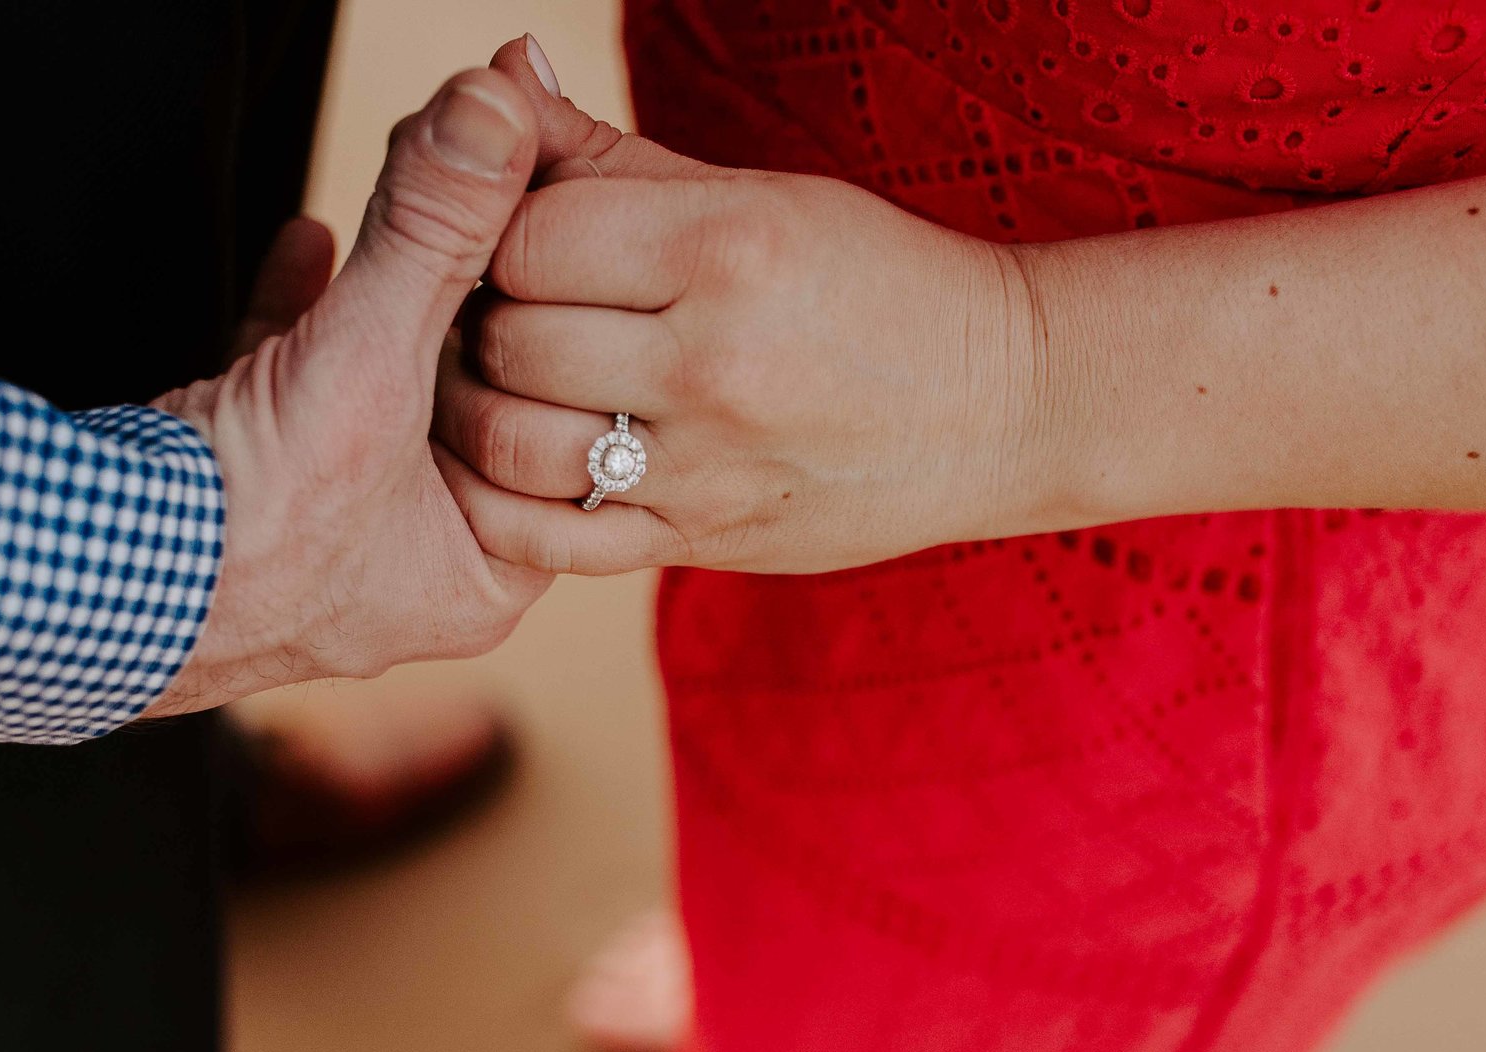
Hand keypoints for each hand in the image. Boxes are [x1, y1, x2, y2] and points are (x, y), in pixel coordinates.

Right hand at [141, 68, 551, 715]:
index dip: (553, 335)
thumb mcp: (366, 364)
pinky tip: (304, 244)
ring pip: (379, 397)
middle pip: (467, 409)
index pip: (558, 439)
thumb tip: (497, 115)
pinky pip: (294, 393)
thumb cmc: (241, 533)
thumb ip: (435, 234)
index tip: (543, 242)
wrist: (73, 585)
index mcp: (482, 579)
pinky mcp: (248, 498)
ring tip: (398, 214)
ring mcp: (327, 538)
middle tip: (477, 210)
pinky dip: (300, 319)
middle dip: (459, 308)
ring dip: (381, 303)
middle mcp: (413, 571)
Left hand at [431, 39, 1055, 576]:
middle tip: (500, 312)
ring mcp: (705, 467)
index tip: (521, 240)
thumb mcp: (756, 193)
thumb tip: (500, 76)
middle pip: (507, 338)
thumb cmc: (874, 279)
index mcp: (726, 246)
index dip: (499, 232)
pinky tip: (528, 464)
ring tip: (511, 384)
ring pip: (510, 443)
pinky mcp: (701, 542)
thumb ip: (609, 154)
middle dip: (484, 320)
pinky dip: (511, 503)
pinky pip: (551, 539)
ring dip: (484, 411)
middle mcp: (712, 362)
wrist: (1002, 405)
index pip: (526, 234)